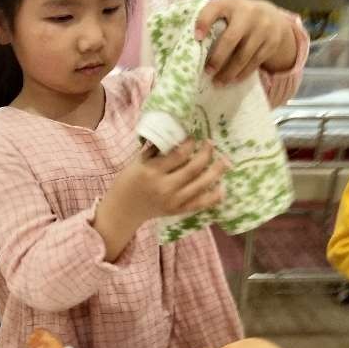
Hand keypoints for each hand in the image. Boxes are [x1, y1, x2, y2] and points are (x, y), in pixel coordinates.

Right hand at [105, 138, 229, 230]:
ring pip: (200, 185)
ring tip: (225, 161)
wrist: (123, 209)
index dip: (190, 144)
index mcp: (152, 172)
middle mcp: (164, 187)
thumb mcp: (137, 162)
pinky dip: (213, 198)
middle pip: (193, 169)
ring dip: (215, 172)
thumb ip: (155, 151)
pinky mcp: (177, 211)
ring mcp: (173, 201)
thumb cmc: (128, 182)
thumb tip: (175, 135)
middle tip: (211, 144)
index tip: (194, 137)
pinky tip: (223, 189)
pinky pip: (199, 204)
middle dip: (206, 154)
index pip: (178, 155)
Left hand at [195, 0, 296, 84]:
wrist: (272, 17)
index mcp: (231, 4)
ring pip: (243, 55)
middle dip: (217, 58)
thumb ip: (212, 20)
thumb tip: (190, 42)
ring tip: (218, 82)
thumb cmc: (238, 17)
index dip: (204, 22)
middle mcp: (248, 14)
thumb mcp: (227, 11)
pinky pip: (255, 62)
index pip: (214, 9)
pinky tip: (233, 80)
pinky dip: (242, 73)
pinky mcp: (272, 42)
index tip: (196, 37)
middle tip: (207, 72)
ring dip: (229, 72)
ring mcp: (263, 28)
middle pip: (230, 39)